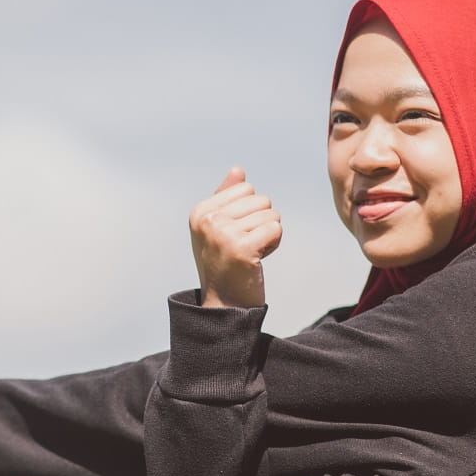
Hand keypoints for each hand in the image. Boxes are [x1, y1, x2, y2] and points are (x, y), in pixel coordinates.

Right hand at [189, 167, 282, 307]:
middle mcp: (208, 220)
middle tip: (246, 247)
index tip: (236, 235)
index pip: (246, 188)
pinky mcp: (242, 248)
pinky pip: (275, 229)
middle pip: (260, 199)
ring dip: (268, 235)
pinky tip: (258, 259)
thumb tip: (238, 170)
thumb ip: (227, 198)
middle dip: (261, 223)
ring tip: (251, 254)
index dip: (249, 212)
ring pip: (271, 214)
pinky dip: (273, 244)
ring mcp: (223, 234)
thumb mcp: (218, 228)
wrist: (224, 304)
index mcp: (200, 211)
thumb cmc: (224, 264)